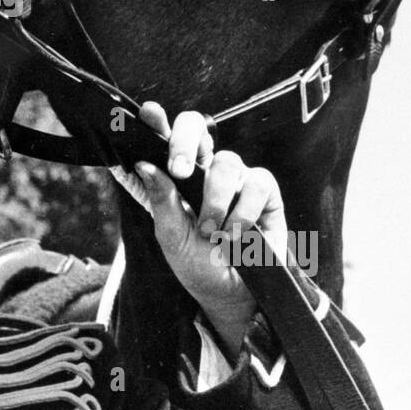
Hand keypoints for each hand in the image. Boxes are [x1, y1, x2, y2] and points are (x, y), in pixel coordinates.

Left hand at [129, 102, 287, 355]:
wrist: (233, 295)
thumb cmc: (198, 264)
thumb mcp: (171, 237)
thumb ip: (161, 200)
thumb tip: (144, 165)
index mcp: (178, 176)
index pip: (166, 139)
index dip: (158, 122)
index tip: (149, 113)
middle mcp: (207, 169)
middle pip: (198, 129)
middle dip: (186, 143)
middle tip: (179, 171)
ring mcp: (237, 178)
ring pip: (227, 162)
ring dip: (216, 200)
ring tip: (211, 232)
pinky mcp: (266, 193)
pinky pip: (257, 184)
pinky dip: (243, 212)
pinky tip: (236, 234)